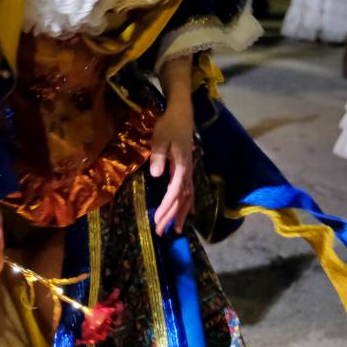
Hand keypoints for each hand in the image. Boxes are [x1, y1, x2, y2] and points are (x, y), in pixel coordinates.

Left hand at [149, 99, 196, 235]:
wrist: (181, 114)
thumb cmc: (168, 125)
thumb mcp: (160, 138)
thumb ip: (159, 156)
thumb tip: (157, 174)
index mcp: (182, 166)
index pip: (175, 192)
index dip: (167, 207)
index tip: (158, 219)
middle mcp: (188, 172)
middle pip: (182, 199)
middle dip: (171, 216)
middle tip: (161, 232)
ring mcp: (189, 171)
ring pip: (187, 198)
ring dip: (180, 214)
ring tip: (175, 230)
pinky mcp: (187, 169)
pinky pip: (189, 192)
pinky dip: (187, 205)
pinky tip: (186, 213)